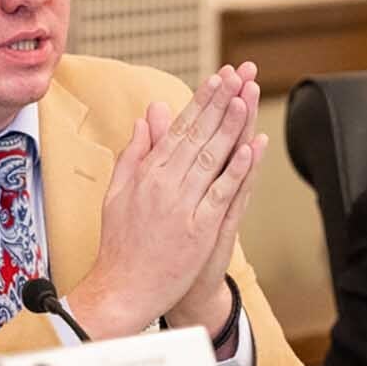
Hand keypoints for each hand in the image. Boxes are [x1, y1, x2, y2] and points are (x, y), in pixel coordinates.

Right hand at [73, 65, 259, 337]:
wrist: (122, 290)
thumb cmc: (121, 245)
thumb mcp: (117, 193)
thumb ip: (134, 154)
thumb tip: (146, 119)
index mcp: (147, 174)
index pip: (178, 128)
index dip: (200, 102)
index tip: (216, 79)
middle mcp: (164, 185)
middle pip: (197, 136)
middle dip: (219, 103)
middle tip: (238, 75)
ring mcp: (183, 206)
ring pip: (210, 158)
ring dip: (229, 126)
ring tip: (245, 98)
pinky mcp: (199, 229)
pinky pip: (221, 194)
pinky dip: (235, 170)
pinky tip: (249, 148)